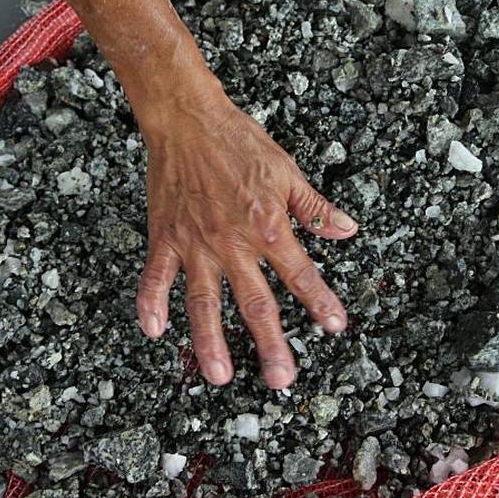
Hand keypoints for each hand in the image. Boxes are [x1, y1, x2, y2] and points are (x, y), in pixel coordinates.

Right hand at [132, 62, 357, 388]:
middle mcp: (233, 243)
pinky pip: (155, 277)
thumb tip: (348, 231)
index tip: (335, 326)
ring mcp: (196, 244)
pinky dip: (151, 303)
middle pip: (255, 303)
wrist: (187, 117)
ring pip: (204, 302)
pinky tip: (153, 331)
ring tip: (219, 375)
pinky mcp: (165, 237)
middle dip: (271, 344)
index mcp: (268, 227)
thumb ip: (314, 208)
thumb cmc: (238, 140)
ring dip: (211, 341)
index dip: (320, 302)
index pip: (301, 274)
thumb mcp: (287, 171)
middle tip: (281, 380)